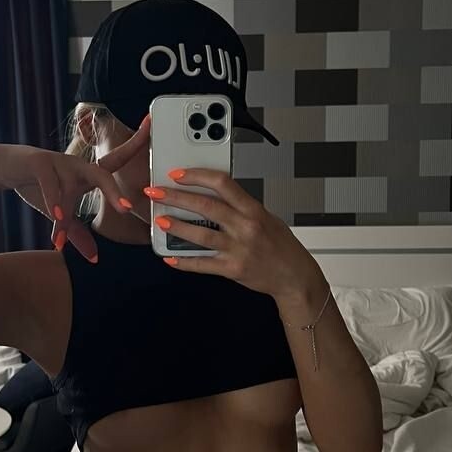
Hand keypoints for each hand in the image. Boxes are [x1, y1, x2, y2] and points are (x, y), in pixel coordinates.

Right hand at [0, 118, 149, 259]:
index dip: (136, 143)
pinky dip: (52, 199)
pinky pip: (49, 182)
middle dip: (113, 191)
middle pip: (102, 172)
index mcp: (88, 173)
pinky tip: (55, 215)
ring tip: (60, 236)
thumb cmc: (38, 186)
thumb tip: (94, 259)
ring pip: (69, 187)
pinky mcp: (38, 163)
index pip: (117, 159)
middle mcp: (78, 165)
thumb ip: (77, 233)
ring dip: (65, 214)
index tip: (151, 122)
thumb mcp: (60, 212)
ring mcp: (59, 162)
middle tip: (127, 209)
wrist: (3, 166)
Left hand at [146, 167, 323, 300]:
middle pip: (206, 206)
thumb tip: (214, 195)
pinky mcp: (232, 269)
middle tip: (157, 193)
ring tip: (161, 220)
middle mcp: (245, 227)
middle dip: (176, 197)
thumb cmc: (282, 246)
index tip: (178, 174)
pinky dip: (184, 261)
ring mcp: (238, 249)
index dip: (197, 176)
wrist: (295, 277)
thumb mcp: (267, 217)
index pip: (222, 183)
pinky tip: (171, 257)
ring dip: (177, 227)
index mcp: (253, 210)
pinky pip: (203, 264)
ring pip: (201, 234)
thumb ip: (242, 207)